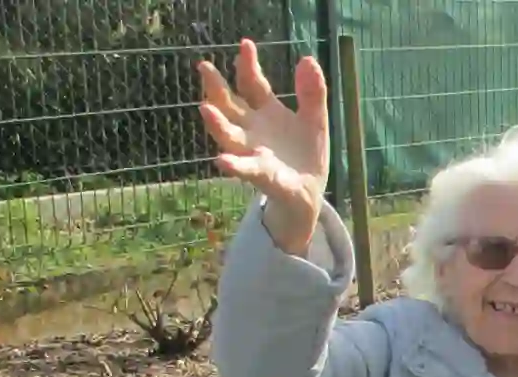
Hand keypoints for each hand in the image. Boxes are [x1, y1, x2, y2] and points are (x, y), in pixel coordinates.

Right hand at [196, 39, 331, 255]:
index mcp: (267, 113)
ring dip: (217, 124)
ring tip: (205, 108)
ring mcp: (253, 152)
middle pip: (230, 105)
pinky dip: (233, 165)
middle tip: (203, 66)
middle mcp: (253, 130)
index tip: (245, 43)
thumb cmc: (306, 154)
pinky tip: (221, 161)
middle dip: (216, 87)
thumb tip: (308, 59)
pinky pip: (245, 170)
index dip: (248, 64)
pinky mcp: (262, 176)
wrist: (309, 191)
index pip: (253, 84)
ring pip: (229, 136)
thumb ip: (312, 92)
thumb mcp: (314, 119)